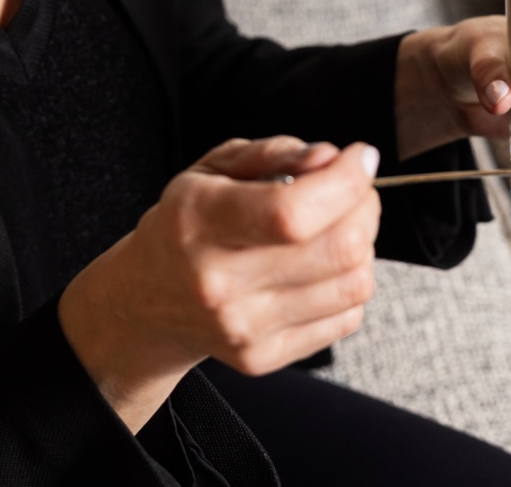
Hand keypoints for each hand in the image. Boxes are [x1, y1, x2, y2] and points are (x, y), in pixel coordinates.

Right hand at [58, 136, 380, 432]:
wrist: (147, 300)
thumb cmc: (185, 223)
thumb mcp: (214, 167)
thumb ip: (274, 153)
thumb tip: (329, 158)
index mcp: (199, 221)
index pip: (291, 213)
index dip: (345, 181)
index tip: (359, 156)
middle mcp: (219, 281)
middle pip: (337, 248)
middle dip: (364, 205)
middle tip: (353, 189)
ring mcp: (244, 327)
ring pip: (353, 283)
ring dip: (363, 243)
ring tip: (338, 224)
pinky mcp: (263, 358)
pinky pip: (346, 317)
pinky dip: (350, 281)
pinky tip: (324, 263)